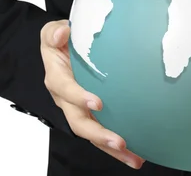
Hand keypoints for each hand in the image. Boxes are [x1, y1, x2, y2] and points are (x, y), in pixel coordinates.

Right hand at [40, 20, 144, 168]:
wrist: (63, 49)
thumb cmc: (61, 41)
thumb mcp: (52, 32)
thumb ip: (54, 32)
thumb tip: (62, 33)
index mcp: (57, 79)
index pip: (66, 90)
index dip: (79, 97)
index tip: (98, 103)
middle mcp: (67, 100)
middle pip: (79, 122)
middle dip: (99, 135)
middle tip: (119, 142)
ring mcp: (79, 110)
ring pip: (93, 134)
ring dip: (112, 149)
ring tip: (134, 158)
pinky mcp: (92, 116)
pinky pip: (103, 133)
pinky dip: (118, 148)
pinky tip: (138, 155)